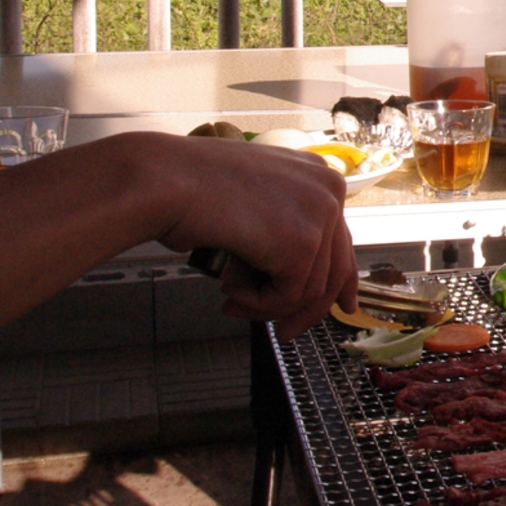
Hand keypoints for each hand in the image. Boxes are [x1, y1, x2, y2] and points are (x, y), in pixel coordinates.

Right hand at [146, 135, 357, 337]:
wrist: (165, 181)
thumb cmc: (190, 187)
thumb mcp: (252, 203)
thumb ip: (282, 230)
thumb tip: (297, 277)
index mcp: (317, 174)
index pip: (341, 239)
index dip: (340, 281)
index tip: (339, 306)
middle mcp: (328, 190)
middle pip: (333, 269)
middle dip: (304, 308)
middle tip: (283, 331)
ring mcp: (319, 214)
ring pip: (309, 290)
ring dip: (267, 305)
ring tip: (232, 299)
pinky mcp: (302, 244)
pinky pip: (288, 297)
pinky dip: (256, 303)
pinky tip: (229, 289)